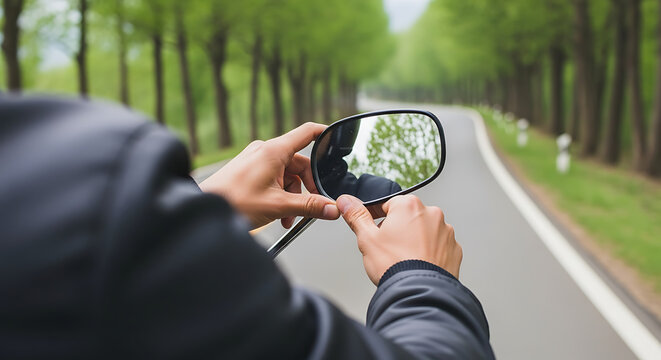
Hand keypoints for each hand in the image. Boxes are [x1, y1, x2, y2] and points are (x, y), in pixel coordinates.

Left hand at [200, 123, 340, 228]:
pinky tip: (278, 214)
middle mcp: (265, 151)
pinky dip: (280, 195)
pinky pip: (273, 179)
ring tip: (288, 217)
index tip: (338, 139)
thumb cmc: (232, 202)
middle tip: (310, 206)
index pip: (307, 132)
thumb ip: (309, 206)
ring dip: (292, 196)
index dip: (325, 134)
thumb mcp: (278, 206)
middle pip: (299, 164)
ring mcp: (256, 160)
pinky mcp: (249, 171)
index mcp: (274, 151)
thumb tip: (331, 208)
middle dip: (306, 188)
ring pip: (286, 175)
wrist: (205, 209)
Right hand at [337, 194, 461, 284]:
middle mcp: (431, 215)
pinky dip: (430, 253)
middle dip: (398, 229)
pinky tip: (418, 264)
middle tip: (388, 249)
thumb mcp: (367, 239)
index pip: (388, 205)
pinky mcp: (454, 250)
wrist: (419, 293)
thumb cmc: (395, 266)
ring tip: (404, 259)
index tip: (374, 230)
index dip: (377, 218)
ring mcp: (445, 232)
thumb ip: (356, 216)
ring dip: (415, 240)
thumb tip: (346, 202)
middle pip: (408, 217)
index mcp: (409, 206)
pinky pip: (438, 246)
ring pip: (425, 232)